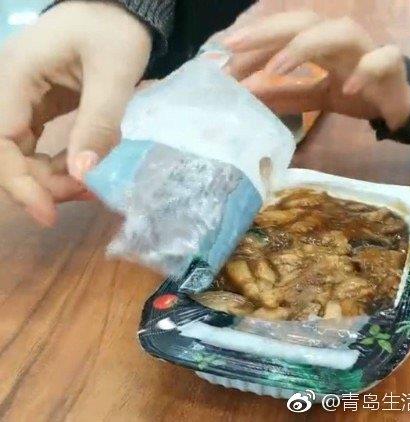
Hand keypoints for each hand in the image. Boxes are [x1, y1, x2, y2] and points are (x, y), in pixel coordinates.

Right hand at [0, 1, 150, 225]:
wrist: (123, 8)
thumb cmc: (116, 31)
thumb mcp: (115, 74)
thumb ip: (98, 123)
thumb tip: (83, 175)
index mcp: (16, 75)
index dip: (19, 183)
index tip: (48, 214)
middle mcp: (9, 89)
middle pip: (7, 153)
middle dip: (40, 184)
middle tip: (86, 195)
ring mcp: (22, 98)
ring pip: (20, 153)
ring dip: (50, 177)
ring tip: (90, 186)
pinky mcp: (39, 105)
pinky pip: (37, 144)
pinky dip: (58, 162)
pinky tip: (85, 168)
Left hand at [222, 11, 409, 130]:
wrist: (402, 105)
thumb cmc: (358, 92)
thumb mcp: (317, 97)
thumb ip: (287, 95)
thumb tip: (247, 95)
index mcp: (321, 42)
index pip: (284, 31)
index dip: (255, 39)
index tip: (224, 56)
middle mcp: (341, 39)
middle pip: (305, 22)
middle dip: (269, 31)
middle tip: (235, 48)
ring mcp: (368, 50)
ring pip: (341, 31)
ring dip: (306, 45)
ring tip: (277, 68)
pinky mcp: (393, 68)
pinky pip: (382, 59)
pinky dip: (365, 69)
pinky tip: (345, 87)